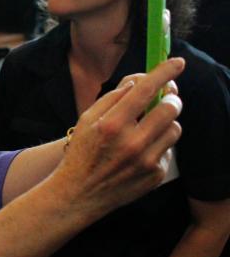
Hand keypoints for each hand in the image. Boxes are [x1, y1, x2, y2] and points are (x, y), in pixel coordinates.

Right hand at [54, 58, 183, 220]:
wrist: (79, 194)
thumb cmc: (81, 153)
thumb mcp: (86, 120)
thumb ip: (112, 98)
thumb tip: (138, 82)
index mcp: (112, 124)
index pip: (146, 90)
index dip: (164, 72)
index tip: (177, 62)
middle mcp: (132, 143)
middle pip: (170, 108)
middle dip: (171, 98)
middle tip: (165, 97)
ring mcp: (146, 161)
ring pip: (174, 128)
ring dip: (165, 122)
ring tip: (149, 127)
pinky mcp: (155, 175)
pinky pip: (168, 150)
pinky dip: (159, 145)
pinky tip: (141, 151)